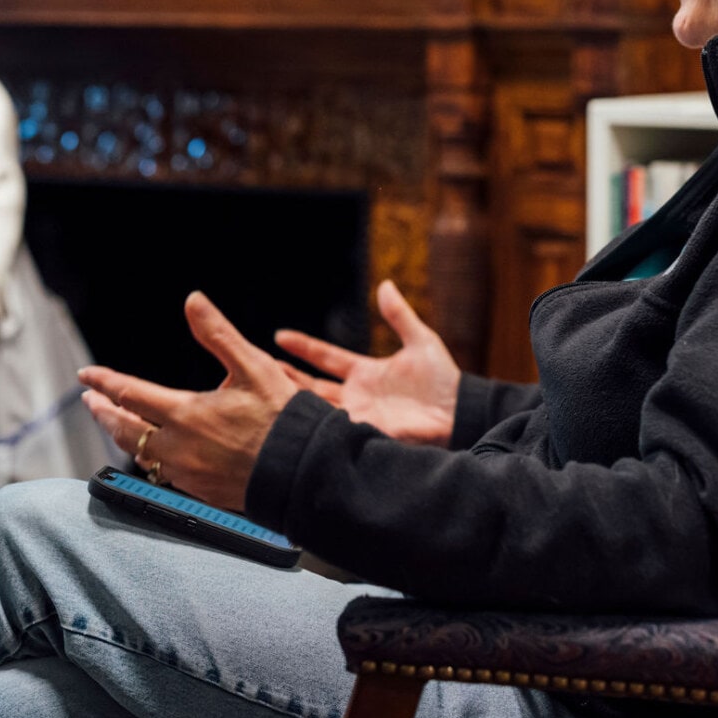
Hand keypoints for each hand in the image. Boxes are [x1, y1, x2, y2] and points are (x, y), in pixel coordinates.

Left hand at [79, 292, 298, 510]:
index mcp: (186, 414)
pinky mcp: (200, 491)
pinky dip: (149, 457)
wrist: (304, 470)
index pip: (130, 394)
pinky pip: (162, 473)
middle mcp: (178, 446)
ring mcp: (187, 473)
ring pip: (140, 454)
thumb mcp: (253, 366)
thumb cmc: (283, 418)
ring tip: (117, 424)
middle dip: (103, 412)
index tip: (86, 376)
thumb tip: (194, 301)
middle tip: (91, 402)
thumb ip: (218, 334)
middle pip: (124, 429)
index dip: (104, 382)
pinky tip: (154, 453)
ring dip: (123, 436)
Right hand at [273, 279, 459, 446]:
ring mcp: (359, 415)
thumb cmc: (444, 380)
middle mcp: (357, 394)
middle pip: (312, 385)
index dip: (303, 347)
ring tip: (266, 391)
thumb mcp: (420, 341)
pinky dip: (314, 424)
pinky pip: (334, 429)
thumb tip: (385, 284)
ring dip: (293, 400)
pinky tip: (292, 420)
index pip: (326, 357)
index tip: (279, 336)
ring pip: (317, 407)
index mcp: (365, 372)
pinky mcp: (366, 432)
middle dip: (286, 376)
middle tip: (258, 366)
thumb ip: (400, 315)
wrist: (460, 412)